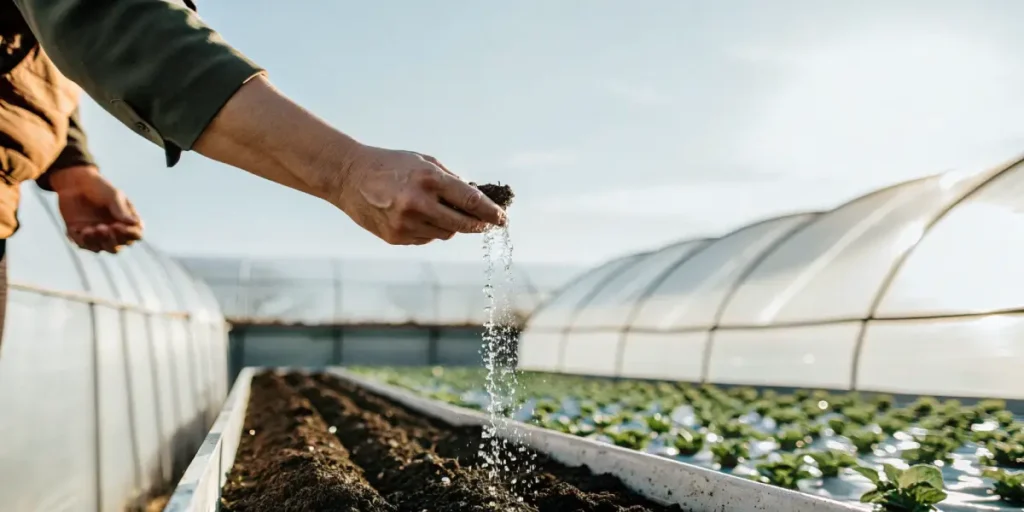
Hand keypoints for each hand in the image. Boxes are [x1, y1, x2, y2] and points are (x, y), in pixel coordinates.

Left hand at [49, 166, 142, 252]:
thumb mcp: (112, 196)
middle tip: (103, 227)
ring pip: (103, 248)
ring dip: (97, 241)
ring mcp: (99, 236)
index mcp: (128, 221)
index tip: (117, 225)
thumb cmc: (99, 188)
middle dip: (112, 240)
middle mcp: (116, 232)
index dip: (129, 234)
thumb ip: (121, 210)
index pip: (136, 235)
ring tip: (89, 229)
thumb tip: (135, 223)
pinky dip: (82, 240)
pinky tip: (76, 228)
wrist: (75, 183)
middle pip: (119, 246)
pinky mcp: (82, 236)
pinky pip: (84, 245)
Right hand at [191, 76, 506, 245]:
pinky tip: (419, 217)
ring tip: (442, 212)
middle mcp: (418, 204)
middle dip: (479, 225)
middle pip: (462, 224)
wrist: (348, 175)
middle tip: (488, 224)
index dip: (490, 212)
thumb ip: (452, 180)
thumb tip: (480, 200)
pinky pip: (426, 239)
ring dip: (452, 226)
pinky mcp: (396, 237)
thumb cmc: (392, 165)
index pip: (470, 201)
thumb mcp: (424, 162)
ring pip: (446, 234)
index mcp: (429, 180)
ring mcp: (406, 223)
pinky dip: (430, 231)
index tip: (503, 219)